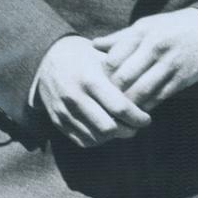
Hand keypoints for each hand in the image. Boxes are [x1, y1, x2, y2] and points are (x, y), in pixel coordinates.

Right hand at [33, 36, 151, 147]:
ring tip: (122, 126)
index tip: (146, 118)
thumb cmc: (85, 57)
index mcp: (89, 79)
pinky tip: (105, 128)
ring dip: (114, 136)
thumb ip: (125, 75)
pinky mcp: (57, 120)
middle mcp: (74, 96)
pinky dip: (98, 139)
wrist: (47, 58)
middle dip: (128, 130)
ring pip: (97, 138)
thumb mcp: (104, 58)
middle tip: (136, 124)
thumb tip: (150, 96)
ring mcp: (63, 110)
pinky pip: (83, 140)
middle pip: (109, 128)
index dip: (138, 117)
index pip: (120, 108)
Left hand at [94, 8, 197, 110]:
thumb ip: (120, 38)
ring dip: (130, 102)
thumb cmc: (172, 27)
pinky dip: (148, 105)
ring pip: (142, 90)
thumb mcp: (146, 25)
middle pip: (125, 77)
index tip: (99, 82)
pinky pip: (160, 96)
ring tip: (120, 109)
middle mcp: (154, 47)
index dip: (103, 74)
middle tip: (106, 101)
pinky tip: (140, 108)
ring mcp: (170, 63)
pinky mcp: (184, 78)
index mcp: (141, 32)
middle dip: (113, 92)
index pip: (113, 59)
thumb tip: (93, 45)